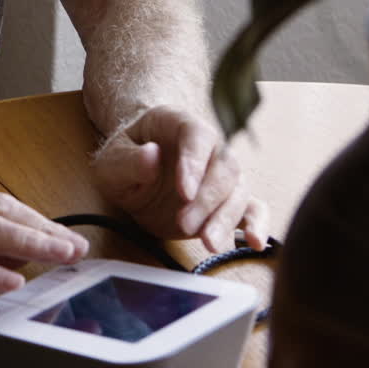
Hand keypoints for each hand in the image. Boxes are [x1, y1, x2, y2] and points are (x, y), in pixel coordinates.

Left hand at [92, 106, 269, 253]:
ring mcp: (220, 175)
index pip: (197, 137)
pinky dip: (256, 225)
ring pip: (238, 192)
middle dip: (207, 200)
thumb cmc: (125, 158)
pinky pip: (251, 209)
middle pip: (224, 168)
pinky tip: (255, 243)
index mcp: (180, 124)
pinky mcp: (224, 202)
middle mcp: (209, 147)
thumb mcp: (112, 159)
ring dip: (225, 219)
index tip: (184, 192)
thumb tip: (150, 156)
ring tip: (208, 243)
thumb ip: (129, 160)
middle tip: (185, 224)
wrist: (132, 172)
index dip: (194, 163)